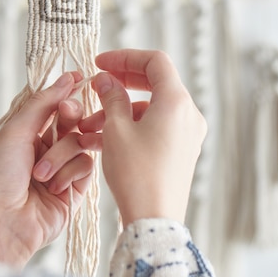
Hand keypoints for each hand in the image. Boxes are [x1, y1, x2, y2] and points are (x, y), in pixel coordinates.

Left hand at [0, 73, 96, 268]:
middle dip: (71, 115)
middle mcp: (45, 149)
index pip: (53, 106)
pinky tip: (54, 187)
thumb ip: (43, 103)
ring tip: (41, 173)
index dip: (66, 92)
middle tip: (68, 114)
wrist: (1, 223)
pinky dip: (71, 173)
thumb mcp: (15, 131)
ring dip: (63, 154)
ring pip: (81, 143)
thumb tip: (66, 77)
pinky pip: (87, 166)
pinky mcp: (76, 190)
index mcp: (26, 134)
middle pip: (72, 121)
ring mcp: (62, 169)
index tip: (80, 78)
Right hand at [79, 49, 206, 226]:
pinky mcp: (181, 151)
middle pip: (155, 83)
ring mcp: (187, 134)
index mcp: (177, 101)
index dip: (125, 57)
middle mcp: (188, 114)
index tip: (99, 63)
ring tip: (89, 126)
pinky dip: (131, 128)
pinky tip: (102, 140)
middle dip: (122, 83)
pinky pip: (155, 128)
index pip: (155, 62)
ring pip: (150, 109)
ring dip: (120, 111)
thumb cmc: (136, 173)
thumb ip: (111, 97)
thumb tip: (105, 80)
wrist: (153, 219)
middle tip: (97, 84)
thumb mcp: (116, 129)